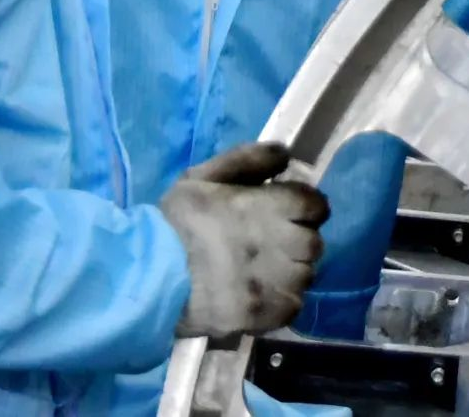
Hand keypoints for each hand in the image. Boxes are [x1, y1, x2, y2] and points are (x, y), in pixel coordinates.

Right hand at [159, 142, 329, 338]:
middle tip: (272, 238)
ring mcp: (274, 284)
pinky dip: (282, 298)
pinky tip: (260, 290)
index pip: (314, 205)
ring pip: (305, 275)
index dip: (306, 205)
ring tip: (263, 266)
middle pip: (314, 242)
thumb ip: (246, 159)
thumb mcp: (202, 176)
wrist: (153, 274)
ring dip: (291, 269)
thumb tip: (284, 152)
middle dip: (298, 238)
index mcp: (265, 207)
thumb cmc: (177, 220)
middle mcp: (278, 246)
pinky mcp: (266, 315)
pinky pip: (293, 306)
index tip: (289, 208)